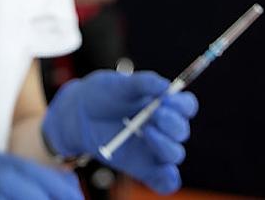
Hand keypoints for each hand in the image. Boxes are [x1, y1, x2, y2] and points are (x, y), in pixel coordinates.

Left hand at [41, 71, 196, 194]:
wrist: (78, 114)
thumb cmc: (102, 95)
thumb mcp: (119, 84)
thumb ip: (143, 82)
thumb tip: (167, 86)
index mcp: (163, 104)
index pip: (186, 106)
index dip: (181, 103)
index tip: (167, 97)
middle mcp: (163, 128)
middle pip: (181, 130)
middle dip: (171, 122)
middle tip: (154, 113)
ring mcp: (154, 149)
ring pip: (175, 153)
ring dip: (165, 144)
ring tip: (145, 130)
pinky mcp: (144, 168)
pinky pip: (165, 181)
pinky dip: (168, 180)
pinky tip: (164, 171)